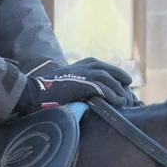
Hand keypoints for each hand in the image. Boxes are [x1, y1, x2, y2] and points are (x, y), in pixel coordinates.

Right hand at [12, 59, 133, 114]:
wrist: (36, 91)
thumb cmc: (50, 89)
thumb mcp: (71, 81)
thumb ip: (84, 83)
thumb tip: (95, 94)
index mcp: (87, 63)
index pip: (110, 70)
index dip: (119, 80)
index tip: (125, 91)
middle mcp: (90, 65)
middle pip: (115, 73)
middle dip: (124, 86)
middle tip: (131, 98)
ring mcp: (88, 73)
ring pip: (113, 81)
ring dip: (121, 93)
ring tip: (126, 103)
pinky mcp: (86, 84)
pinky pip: (106, 90)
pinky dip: (114, 97)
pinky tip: (119, 104)